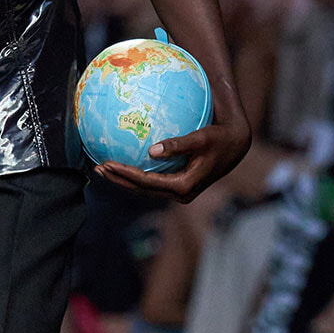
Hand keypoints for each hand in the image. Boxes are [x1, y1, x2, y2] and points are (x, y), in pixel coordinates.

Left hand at [94, 111, 251, 202]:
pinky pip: (152, 182)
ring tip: (103, 168)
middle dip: (118, 180)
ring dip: (124, 180)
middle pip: (141, 190)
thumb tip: (152, 150)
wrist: (236, 146)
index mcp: (184, 186)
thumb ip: (178, 145)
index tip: (107, 164)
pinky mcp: (178, 186)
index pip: (146, 182)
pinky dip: (136, 175)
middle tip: (97, 168)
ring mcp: (179, 192)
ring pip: (145, 189)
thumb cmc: (219, 138)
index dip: (125, 174)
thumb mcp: (200, 139)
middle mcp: (180, 194)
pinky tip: (123, 164)